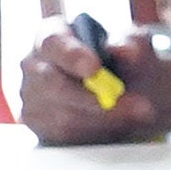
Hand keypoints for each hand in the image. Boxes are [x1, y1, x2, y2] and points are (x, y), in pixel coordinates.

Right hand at [17, 16, 167, 146]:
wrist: (131, 93)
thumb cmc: (126, 63)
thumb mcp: (136, 46)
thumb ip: (131, 43)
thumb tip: (123, 50)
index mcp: (52, 35)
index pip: (53, 43)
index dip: (72, 55)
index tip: (94, 68)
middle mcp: (34, 64)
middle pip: (53, 84)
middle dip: (95, 99)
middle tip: (136, 105)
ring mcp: (31, 96)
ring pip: (63, 115)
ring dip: (105, 119)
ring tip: (139, 114)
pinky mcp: (38, 124)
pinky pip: (65, 134)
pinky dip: (97, 133)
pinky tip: (119, 126)